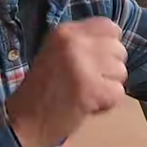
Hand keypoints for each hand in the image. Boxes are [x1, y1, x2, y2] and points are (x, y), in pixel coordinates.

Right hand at [5, 17, 127, 146]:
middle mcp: (75, 42)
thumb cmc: (43, 87)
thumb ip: (84, 42)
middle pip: (119, 50)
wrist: (24, 120)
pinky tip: (88, 105)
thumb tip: (115, 42)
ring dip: (109, 86)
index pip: (109, 26)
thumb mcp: (57, 51)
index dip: (109, 45)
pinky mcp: (91, 89)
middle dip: (110, 68)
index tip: (97, 59)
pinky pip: (118, 93)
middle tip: (89, 81)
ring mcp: (83, 65)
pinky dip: (107, 103)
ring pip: (121, 71)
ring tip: (87, 93)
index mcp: (66, 31)